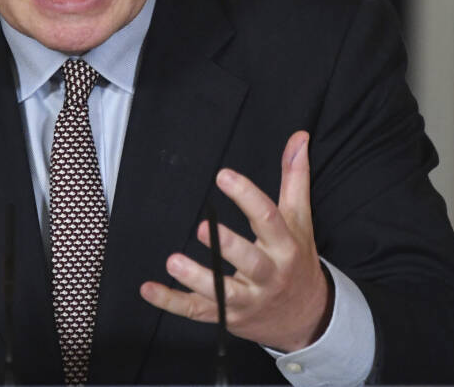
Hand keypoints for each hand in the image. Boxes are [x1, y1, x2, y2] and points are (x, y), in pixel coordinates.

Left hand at [139, 131, 332, 351]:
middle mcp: (269, 276)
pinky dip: (171, 302)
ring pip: (222, 293)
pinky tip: (148, 289)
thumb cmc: (297, 260)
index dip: (247, 197)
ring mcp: (248, 301)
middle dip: (228, 247)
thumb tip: (299, 136)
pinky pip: (197, 311)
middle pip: (251, 262)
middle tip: (203, 227)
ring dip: (197, 279)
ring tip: (173, 261)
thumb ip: (295, 178)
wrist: (306, 318)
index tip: (224, 176)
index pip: (269, 220)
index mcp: (285, 247)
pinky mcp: (227, 317)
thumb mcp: (300, 221)